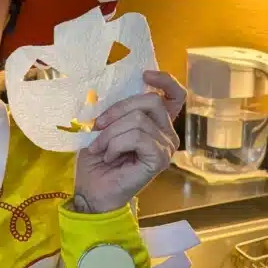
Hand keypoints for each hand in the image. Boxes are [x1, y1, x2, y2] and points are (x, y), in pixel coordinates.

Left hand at [72, 71, 183, 213]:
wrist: (92, 192)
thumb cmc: (97, 160)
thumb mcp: (105, 126)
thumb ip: (118, 108)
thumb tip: (111, 88)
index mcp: (157, 123)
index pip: (175, 96)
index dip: (164, 80)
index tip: (144, 75)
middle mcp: (167, 134)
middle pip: (151, 100)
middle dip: (118, 110)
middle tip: (97, 127)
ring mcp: (166, 147)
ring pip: (138, 120)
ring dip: (110, 133)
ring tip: (100, 149)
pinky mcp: (160, 159)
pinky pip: (137, 137)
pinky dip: (115, 144)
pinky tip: (109, 157)